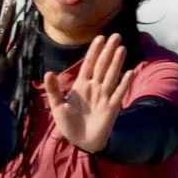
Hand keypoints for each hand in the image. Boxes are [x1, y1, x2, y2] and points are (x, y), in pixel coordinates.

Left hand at [45, 33, 129, 153]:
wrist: (81, 141)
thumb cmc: (69, 123)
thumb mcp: (57, 106)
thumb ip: (53, 90)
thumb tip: (48, 72)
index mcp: (82, 85)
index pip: (89, 64)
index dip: (94, 51)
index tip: (100, 38)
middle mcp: (95, 87)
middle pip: (102, 66)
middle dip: (108, 51)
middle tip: (116, 35)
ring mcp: (104, 96)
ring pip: (111, 76)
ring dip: (116, 63)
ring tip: (121, 48)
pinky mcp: (111, 108)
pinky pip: (118, 93)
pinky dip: (124, 83)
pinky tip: (130, 72)